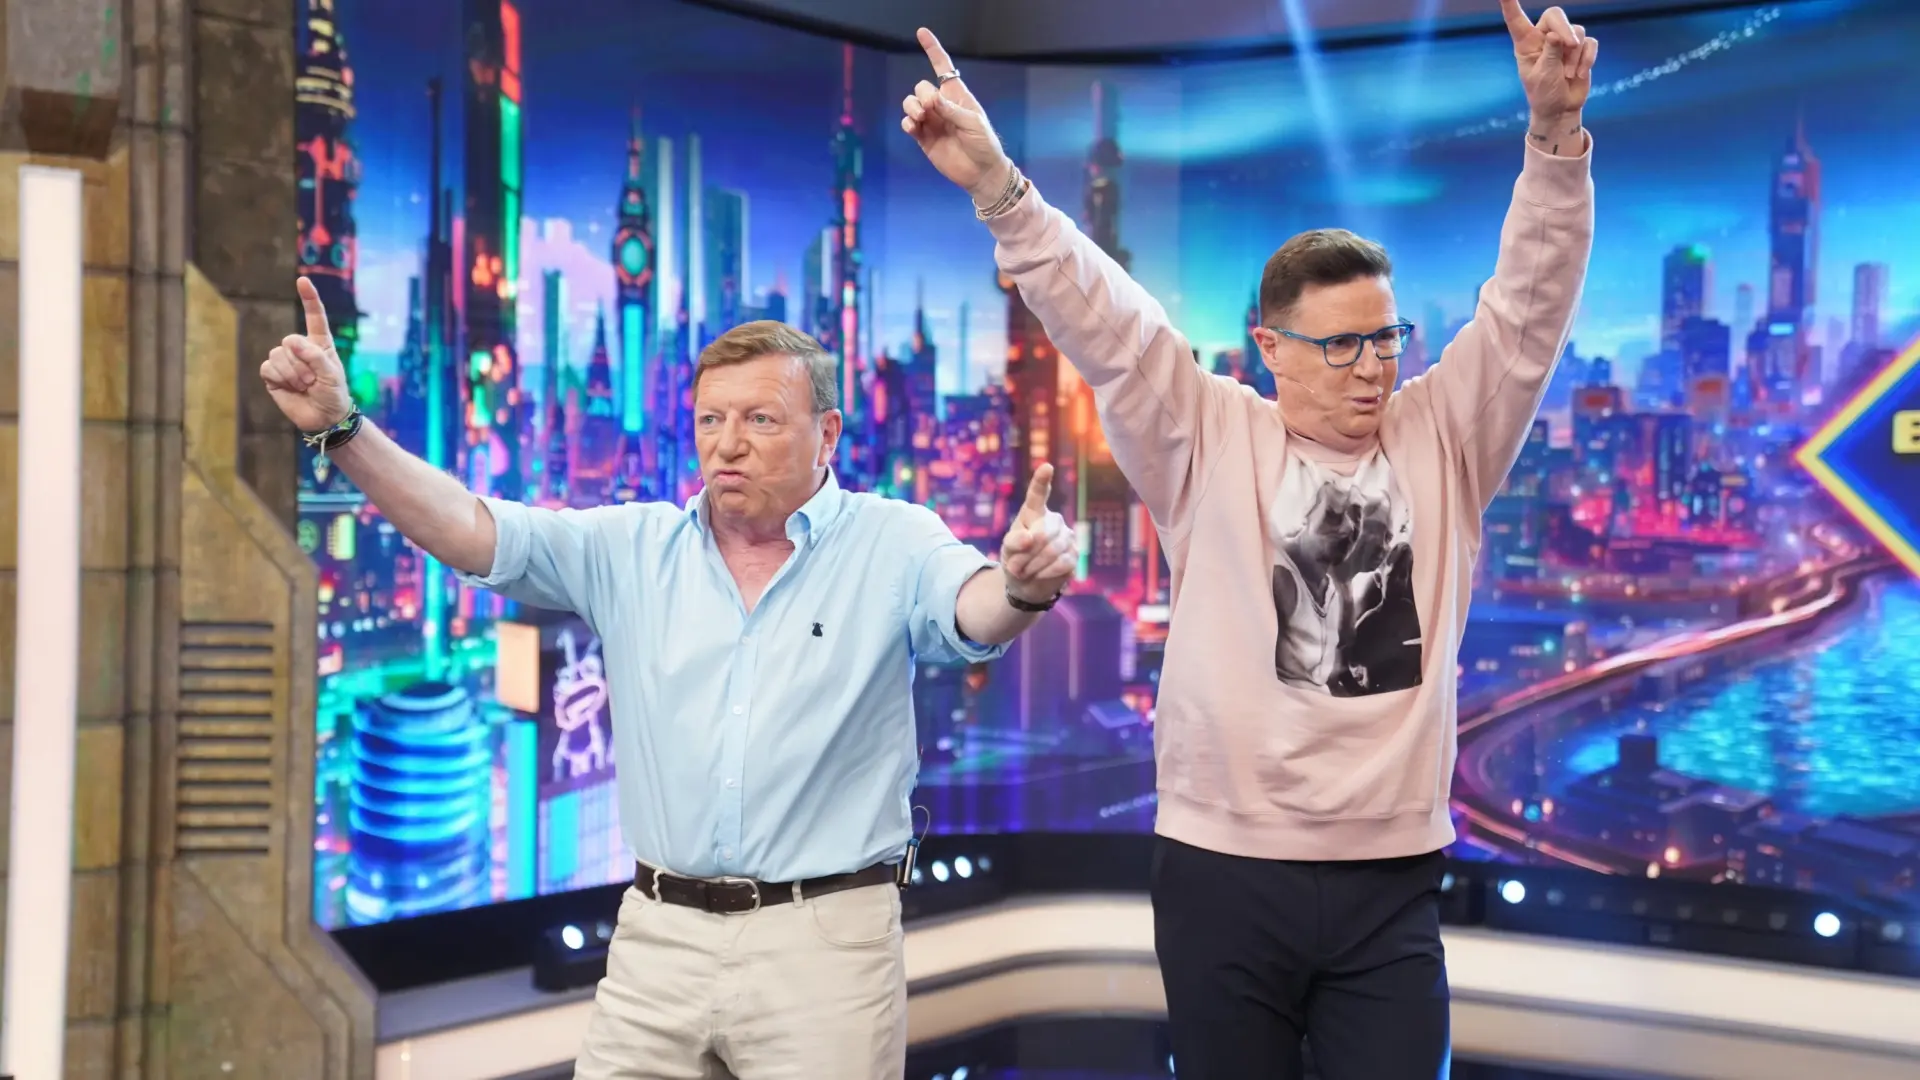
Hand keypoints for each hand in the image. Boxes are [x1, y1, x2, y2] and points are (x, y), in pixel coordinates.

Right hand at [260, 277, 354, 431]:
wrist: (324, 418)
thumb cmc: (333, 394)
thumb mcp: (332, 375)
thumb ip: (316, 357)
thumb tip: (293, 343)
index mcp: (319, 343)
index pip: (315, 317)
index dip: (309, 298)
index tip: (303, 280)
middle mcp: (300, 348)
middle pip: (290, 341)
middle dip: (302, 363)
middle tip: (314, 380)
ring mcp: (285, 361)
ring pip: (278, 355)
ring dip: (293, 374)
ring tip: (305, 386)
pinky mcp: (272, 375)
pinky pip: (268, 368)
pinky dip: (281, 379)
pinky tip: (291, 388)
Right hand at [900, 28, 1013, 205]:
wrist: (981, 172)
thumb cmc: (984, 144)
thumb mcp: (973, 122)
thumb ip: (951, 109)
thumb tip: (930, 100)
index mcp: (957, 96)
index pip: (943, 68)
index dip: (932, 49)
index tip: (922, 32)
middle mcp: (942, 105)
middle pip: (921, 87)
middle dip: (922, 94)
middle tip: (931, 107)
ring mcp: (932, 121)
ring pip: (910, 104)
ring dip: (912, 107)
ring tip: (921, 117)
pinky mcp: (924, 138)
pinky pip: (908, 124)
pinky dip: (907, 123)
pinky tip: (913, 127)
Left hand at [1000, 464, 1075, 605]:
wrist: (1026, 583)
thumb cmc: (1015, 558)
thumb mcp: (1007, 549)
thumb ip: (1014, 541)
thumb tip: (1030, 538)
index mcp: (1033, 512)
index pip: (1038, 494)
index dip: (1042, 481)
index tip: (1046, 467)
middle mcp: (1053, 520)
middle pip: (1042, 533)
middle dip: (1026, 554)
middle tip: (1015, 566)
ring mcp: (1067, 536)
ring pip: (1052, 550)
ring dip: (1033, 565)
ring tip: (1024, 571)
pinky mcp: (1075, 554)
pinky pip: (1061, 563)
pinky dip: (1045, 572)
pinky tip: (1039, 574)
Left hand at [1501, 1, 1597, 129]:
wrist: (1560, 109)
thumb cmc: (1544, 94)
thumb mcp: (1543, 76)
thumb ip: (1550, 54)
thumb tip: (1555, 35)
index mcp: (1526, 43)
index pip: (1516, 20)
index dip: (1510, 5)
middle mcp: (1544, 38)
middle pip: (1555, 16)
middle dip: (1564, 29)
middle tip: (1569, 44)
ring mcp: (1563, 42)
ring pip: (1576, 31)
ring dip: (1574, 55)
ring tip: (1567, 74)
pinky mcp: (1581, 48)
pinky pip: (1590, 43)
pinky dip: (1587, 58)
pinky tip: (1580, 74)